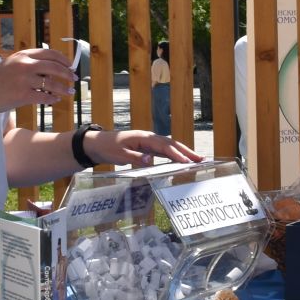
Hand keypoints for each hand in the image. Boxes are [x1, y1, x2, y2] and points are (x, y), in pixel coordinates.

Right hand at [0, 47, 80, 112]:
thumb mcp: (10, 64)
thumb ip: (27, 63)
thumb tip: (49, 67)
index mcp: (22, 55)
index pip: (49, 53)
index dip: (62, 59)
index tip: (70, 65)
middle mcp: (24, 65)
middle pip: (54, 67)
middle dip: (67, 73)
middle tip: (74, 78)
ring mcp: (24, 80)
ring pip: (51, 83)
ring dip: (63, 88)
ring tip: (70, 92)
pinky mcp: (22, 95)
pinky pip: (44, 97)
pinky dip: (52, 98)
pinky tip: (56, 99)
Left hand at [87, 128, 201, 167]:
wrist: (98, 143)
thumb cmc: (108, 148)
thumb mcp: (119, 155)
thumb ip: (135, 158)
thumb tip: (150, 160)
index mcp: (143, 138)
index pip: (164, 147)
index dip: (176, 154)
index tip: (187, 162)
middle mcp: (149, 138)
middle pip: (171, 144)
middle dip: (187, 151)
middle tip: (201, 159)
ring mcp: (149, 141)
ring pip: (170, 146)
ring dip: (183, 152)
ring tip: (197, 159)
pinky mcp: (147, 146)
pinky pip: (164, 150)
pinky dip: (175, 154)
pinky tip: (182, 159)